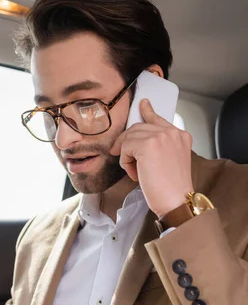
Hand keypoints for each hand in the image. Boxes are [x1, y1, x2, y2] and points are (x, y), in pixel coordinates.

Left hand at [111, 99, 193, 217]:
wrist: (177, 200)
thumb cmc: (172, 187)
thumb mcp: (170, 160)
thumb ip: (159, 146)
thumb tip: (135, 140)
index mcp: (180, 135)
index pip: (159, 119)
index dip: (147, 111)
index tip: (142, 104)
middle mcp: (172, 132)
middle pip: (138, 128)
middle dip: (127, 142)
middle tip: (123, 157)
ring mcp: (160, 137)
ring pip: (129, 138)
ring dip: (127, 155)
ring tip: (135, 171)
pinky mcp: (147, 145)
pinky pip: (125, 148)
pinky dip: (125, 162)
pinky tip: (135, 174)